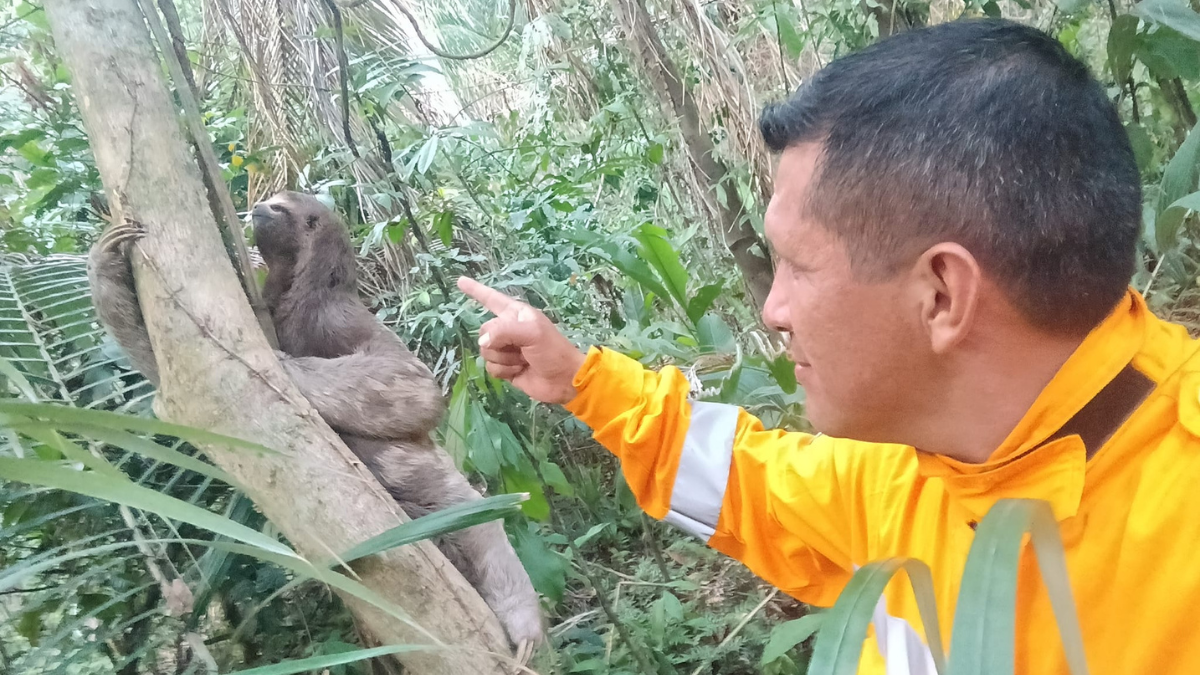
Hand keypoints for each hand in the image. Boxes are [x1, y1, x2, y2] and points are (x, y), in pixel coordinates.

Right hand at [457, 277, 586, 404]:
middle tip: (521, 348)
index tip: (460, 282)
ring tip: (523, 360)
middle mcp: (508, 329)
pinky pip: (490, 368)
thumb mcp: (532, 333)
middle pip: (484, 331)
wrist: (564, 380)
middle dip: (499, 343)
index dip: (476, 290)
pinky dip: (504, 371)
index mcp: (516, 314)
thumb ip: (504, 331)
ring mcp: (506, 349)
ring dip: (504, 359)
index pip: (491, 299)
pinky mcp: (505, 368)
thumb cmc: (553, 350)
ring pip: (485, 351)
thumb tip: (483, 341)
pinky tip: (519, 370)